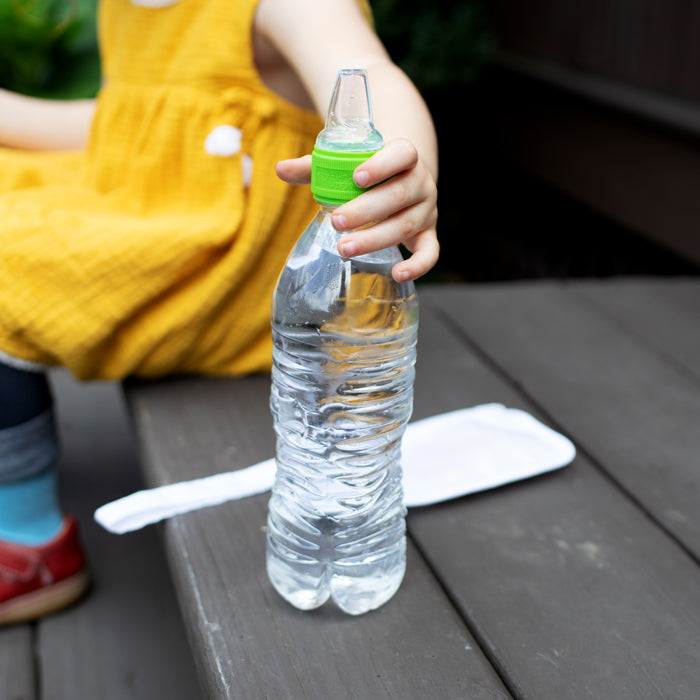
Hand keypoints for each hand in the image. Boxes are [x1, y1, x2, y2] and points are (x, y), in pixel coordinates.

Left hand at [275, 138, 437, 281]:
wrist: (401, 181)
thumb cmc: (368, 172)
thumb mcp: (347, 164)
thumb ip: (316, 166)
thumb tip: (280, 169)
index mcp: (405, 156)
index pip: (403, 153)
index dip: (382, 165)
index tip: (356, 177)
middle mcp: (422, 182)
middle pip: (400, 195)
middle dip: (366, 210)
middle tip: (336, 222)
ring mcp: (427, 210)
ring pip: (407, 225)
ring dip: (375, 239)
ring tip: (344, 248)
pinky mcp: (429, 234)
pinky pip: (430, 252)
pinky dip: (418, 266)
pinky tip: (397, 274)